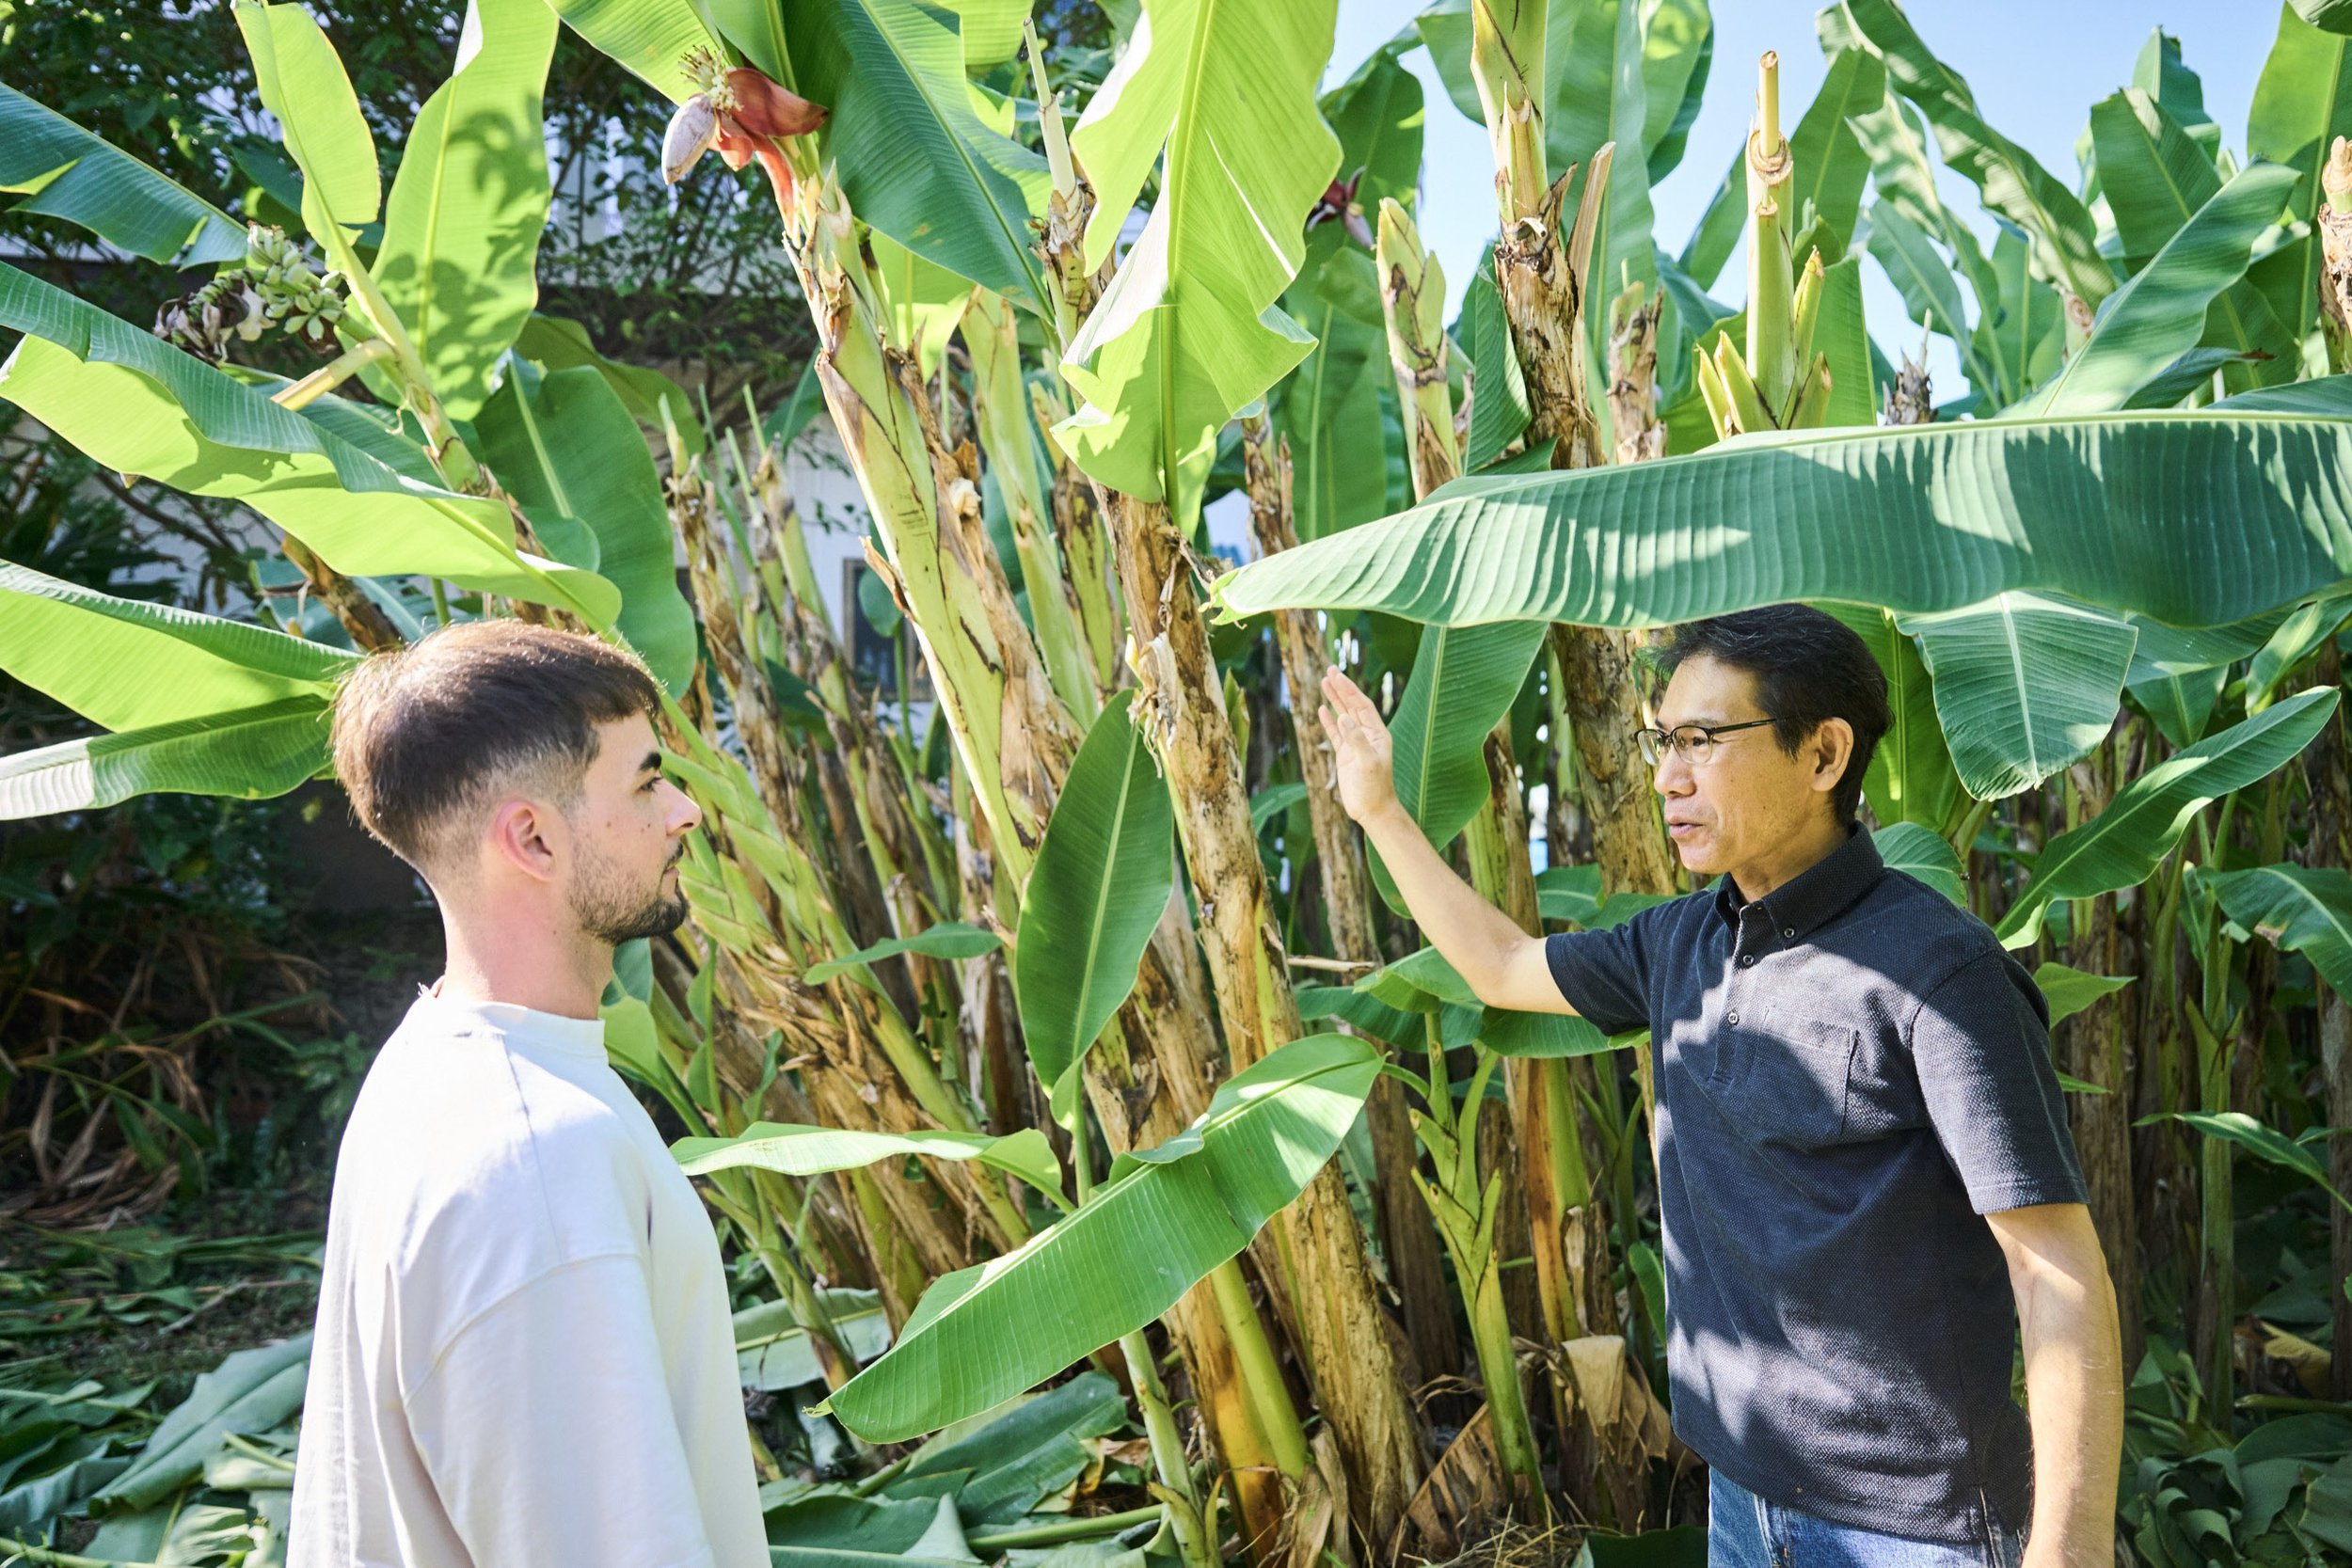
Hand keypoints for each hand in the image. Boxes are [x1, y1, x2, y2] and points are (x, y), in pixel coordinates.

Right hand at [1316, 666, 1397, 827]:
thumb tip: (1343, 716)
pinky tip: (1322, 709)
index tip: (1337, 675)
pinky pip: (1336, 733)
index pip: (1362, 705)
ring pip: (1343, 716)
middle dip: (1341, 688)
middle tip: (1330, 670)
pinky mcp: (1346, 755)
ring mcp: (1355, 744)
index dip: (1349, 689)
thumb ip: (1355, 739)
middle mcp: (1367, 735)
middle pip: (1352, 706)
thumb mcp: (1367, 762)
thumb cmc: (1374, 787)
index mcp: (1377, 733)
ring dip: (1334, 700)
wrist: (1372, 810)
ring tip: (1324, 682)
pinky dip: (1329, 721)